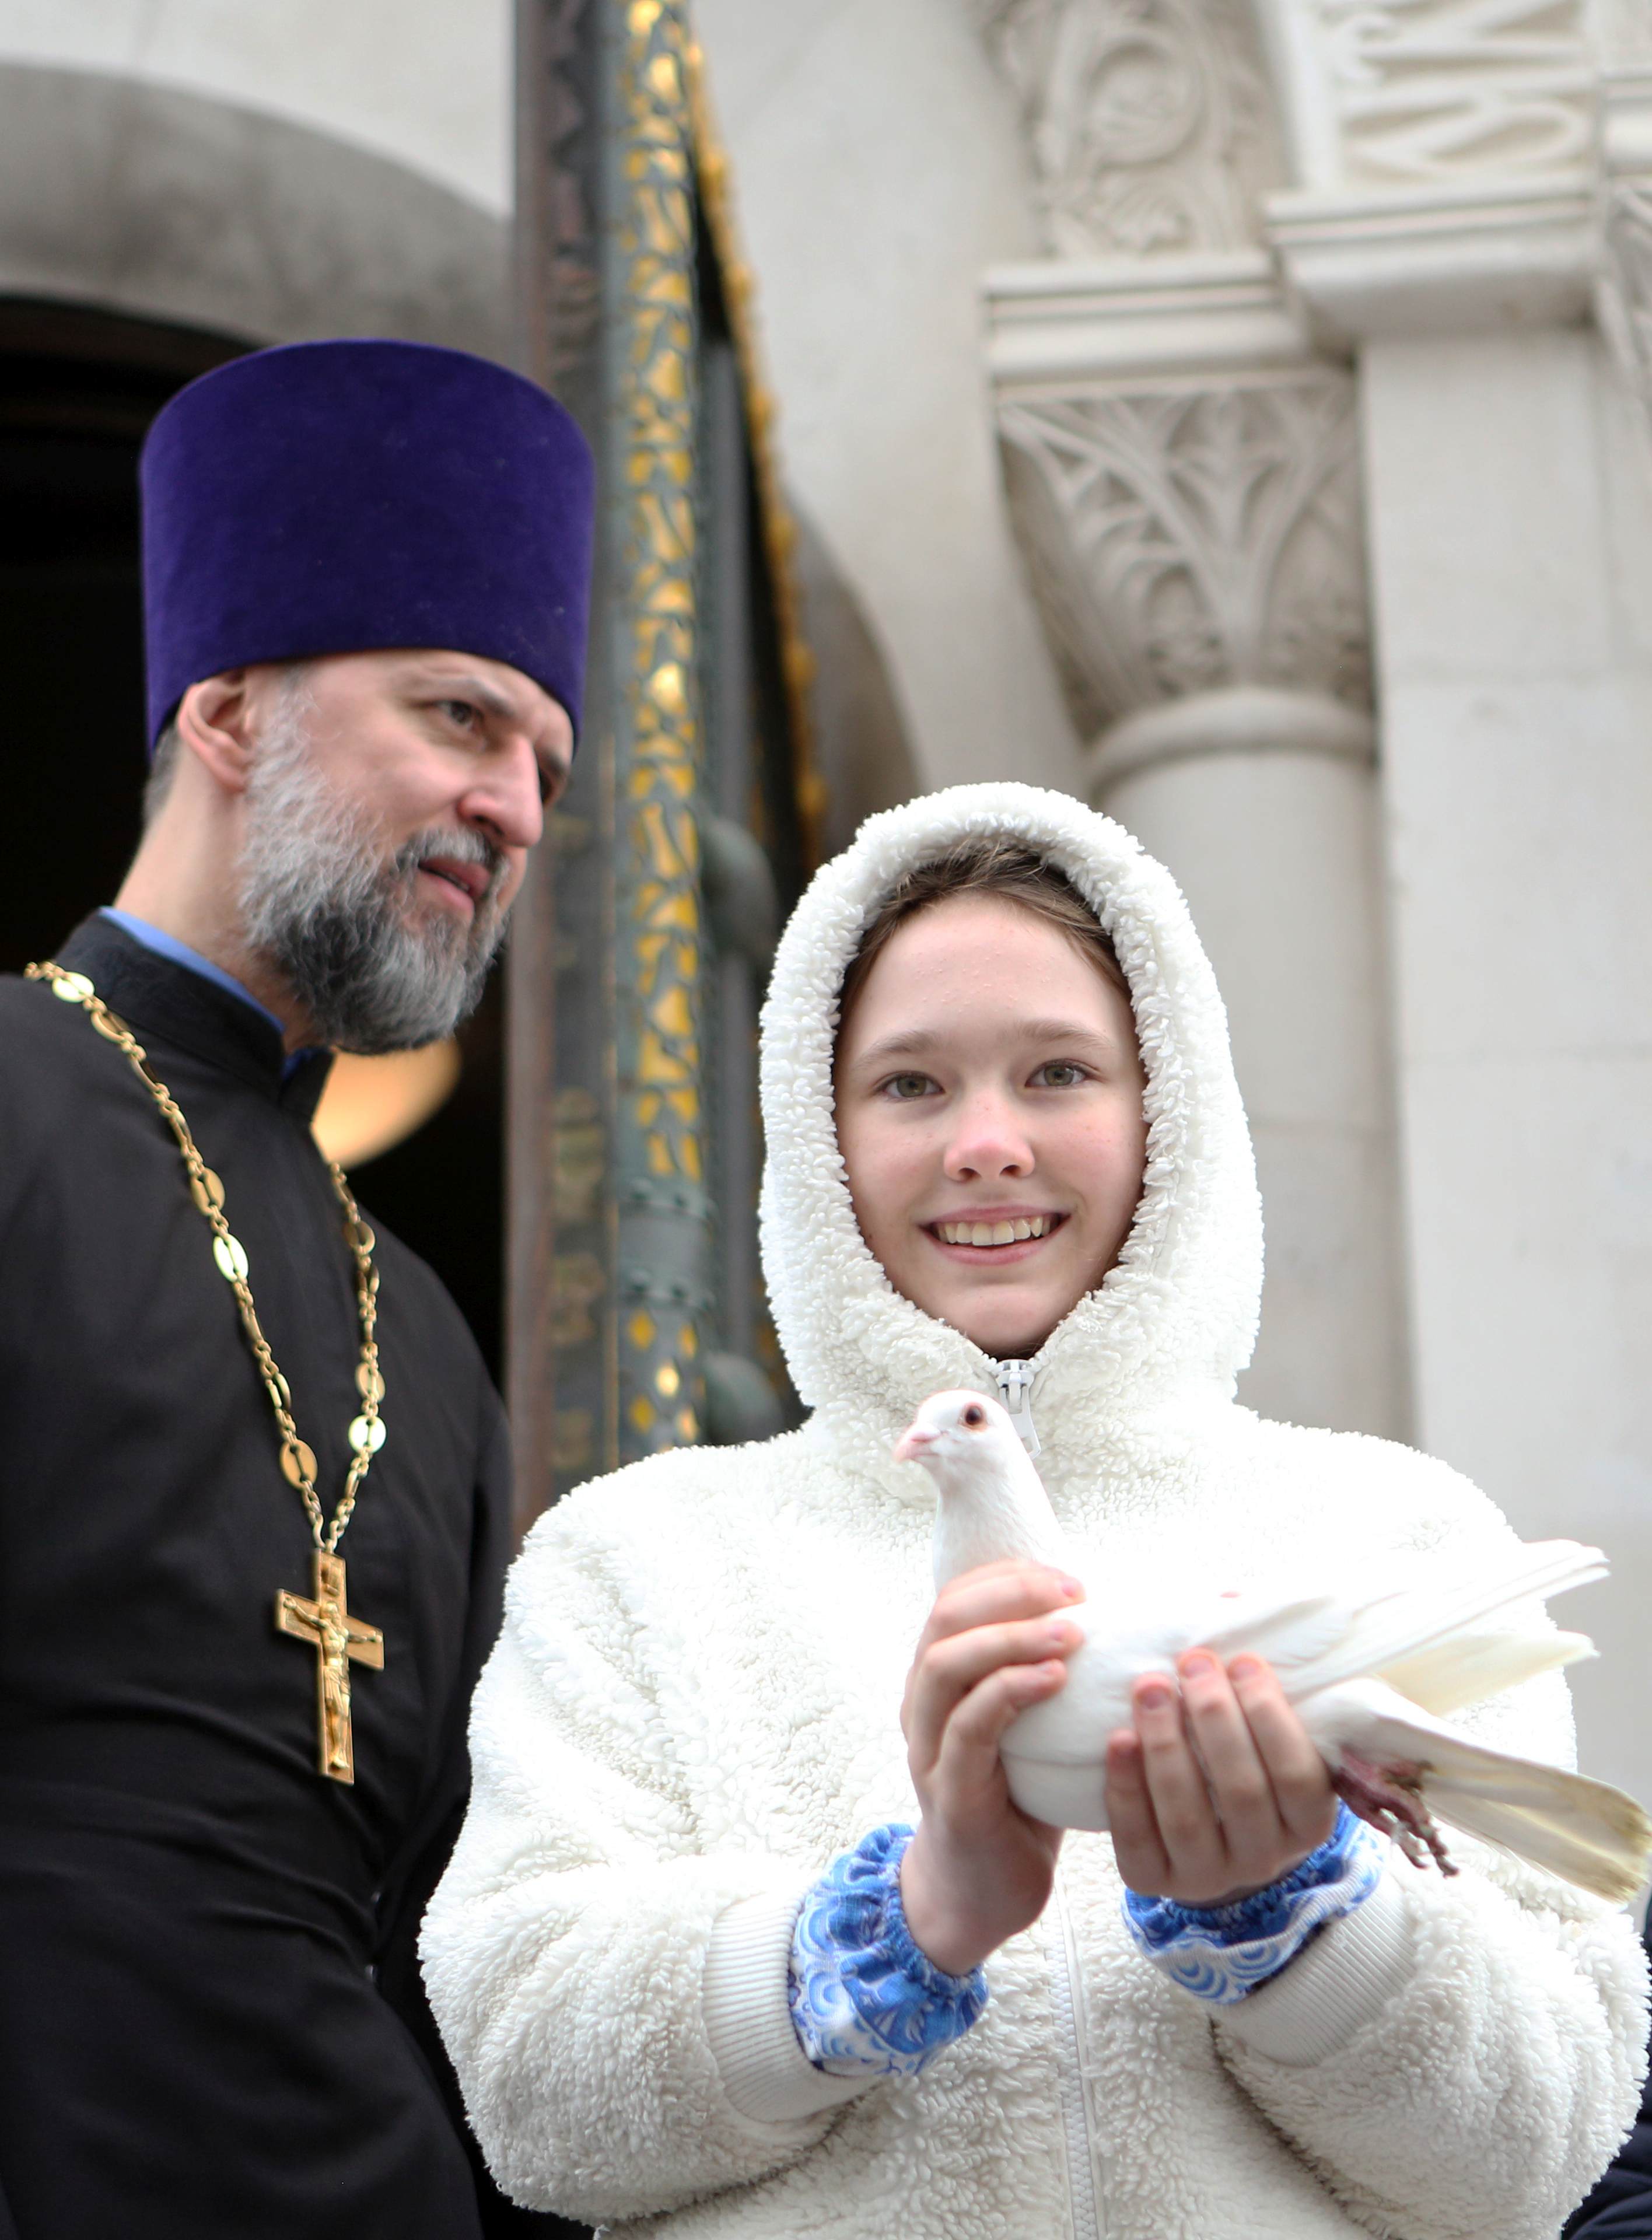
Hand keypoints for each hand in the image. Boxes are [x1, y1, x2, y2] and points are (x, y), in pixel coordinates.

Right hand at [899, 1559, 1082, 1976]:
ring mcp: (929, 1748)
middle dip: (1011, 1594)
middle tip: (1076, 1594)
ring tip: (1071, 1633)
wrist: (980, 1893)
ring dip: (1010, 1638)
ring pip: (946, 1666)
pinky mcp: (949, 1792)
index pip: (957, 1599)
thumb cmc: (1018, 1801)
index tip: (1070, 1578)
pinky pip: (968, 1730)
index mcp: (941, 1681)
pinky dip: (1010, 1693)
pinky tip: (1055, 1681)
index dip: (1010, 1576)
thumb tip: (1125, 1627)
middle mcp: (924, 1705)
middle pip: (945, 1619)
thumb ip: (1050, 1678)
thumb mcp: (1032, 1727)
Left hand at [1104, 1652, 1337, 1906]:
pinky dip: (1127, 1788)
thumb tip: (1232, 1601)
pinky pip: (1138, 1839)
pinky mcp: (1154, 1882)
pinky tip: (1118, 1739)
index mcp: (1307, 1822)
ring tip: (1150, 1686)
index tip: (1243, 1660)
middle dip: (1215, 1719)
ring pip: (1188, 1815)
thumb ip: (1259, 1678)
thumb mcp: (1266, 1728)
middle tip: (1193, 1662)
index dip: (1270, 1716)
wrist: (1205, 1834)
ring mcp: (1209, 1877)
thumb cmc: (1240, 1757)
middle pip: (1242, 1791)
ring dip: (1166, 1745)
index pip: (1296, 1773)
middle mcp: (1264, 1858)